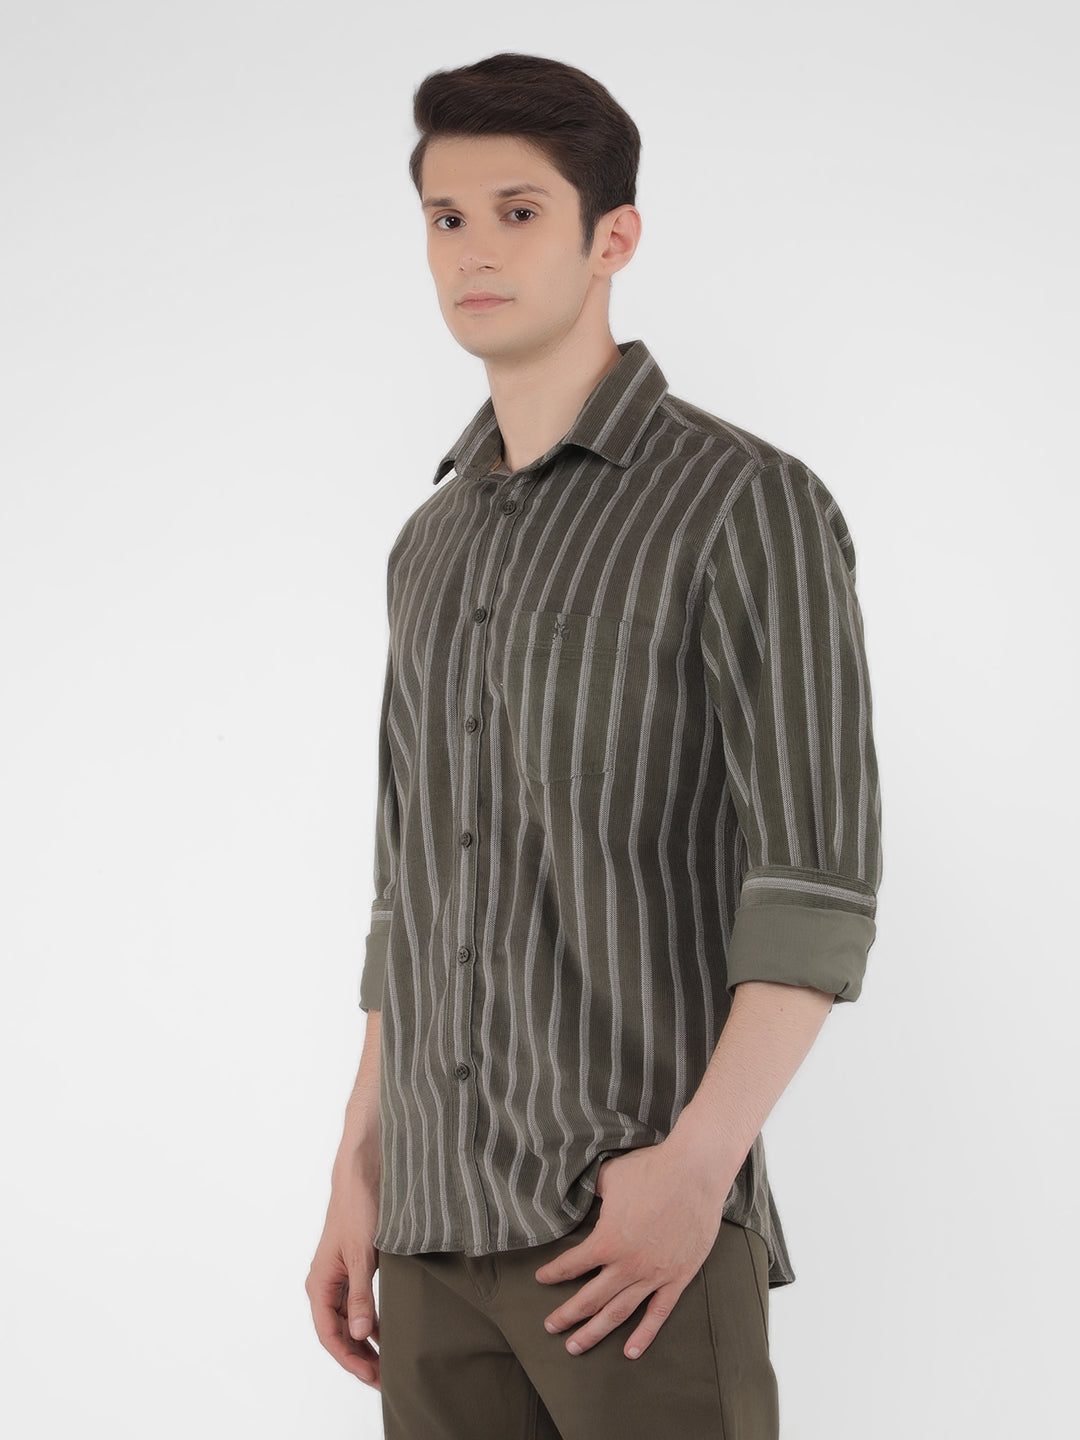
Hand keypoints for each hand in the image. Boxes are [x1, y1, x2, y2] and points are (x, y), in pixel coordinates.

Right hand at [305, 1152, 381, 1389]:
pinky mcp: (354, 1268)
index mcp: (319, 1283)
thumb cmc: (358, 1208)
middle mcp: (325, 1284)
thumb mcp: (363, 1255)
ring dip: (366, 1342)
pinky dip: (372, 1321)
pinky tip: (388, 1332)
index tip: (371, 1375)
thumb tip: (363, 1334)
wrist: (363, 1174)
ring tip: (388, 1362)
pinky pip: (359, 1305)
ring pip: (349, 1321)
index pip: (330, 1335)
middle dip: (359, 1357)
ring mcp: (339, 1277)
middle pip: (339, 1332)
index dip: (350, 1358)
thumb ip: (361, 1295)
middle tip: (385, 1378)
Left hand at [534, 1139, 729, 1360]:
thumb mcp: (609, 1176)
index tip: (541, 1279)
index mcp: (607, 1240)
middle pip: (590, 1299)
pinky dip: (644, 1335)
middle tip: (550, 1327)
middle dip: (567, 1315)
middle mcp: (627, 1265)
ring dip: (594, 1332)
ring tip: (575, 1347)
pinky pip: (658, 1313)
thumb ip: (589, 1191)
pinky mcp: (677, 1278)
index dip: (553, 1272)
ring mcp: (653, 1275)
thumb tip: (575, 1192)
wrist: (695, 1173)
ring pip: (618, 1313)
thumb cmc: (651, 1170)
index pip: (571, 1264)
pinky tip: (630, 1351)